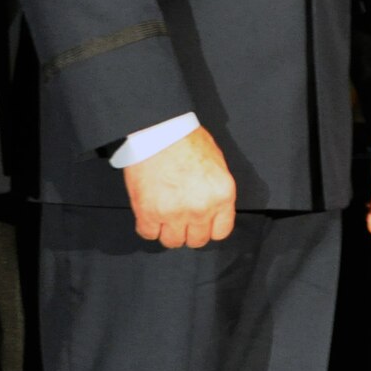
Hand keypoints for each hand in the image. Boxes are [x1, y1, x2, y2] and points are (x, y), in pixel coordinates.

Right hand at [124, 125, 236, 247]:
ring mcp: (174, 213)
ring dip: (168, 230)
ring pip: (172, 241)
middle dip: (189, 231)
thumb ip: (216, 190)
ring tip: (164, 215)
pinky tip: (149, 213)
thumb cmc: (185, 138)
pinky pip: (148, 234)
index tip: (202, 224)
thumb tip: (212, 206)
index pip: (221, 231)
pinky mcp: (149, 213)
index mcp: (222, 195)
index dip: (209, 228)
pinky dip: (147, 226)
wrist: (158, 130)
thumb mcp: (216, 162)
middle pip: (196, 240)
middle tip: (181, 218)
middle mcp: (201, 208)